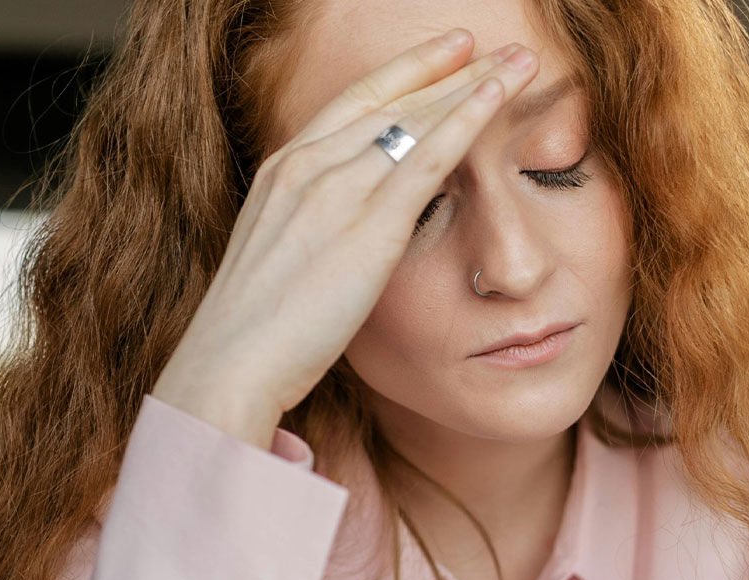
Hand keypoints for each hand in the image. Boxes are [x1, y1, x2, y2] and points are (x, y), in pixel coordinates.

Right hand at [152, 29, 539, 449]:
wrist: (229, 365)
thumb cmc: (252, 334)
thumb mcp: (278, 263)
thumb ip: (313, 234)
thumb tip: (344, 238)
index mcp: (282, 172)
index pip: (353, 105)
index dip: (402, 75)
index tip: (443, 56)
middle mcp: (306, 165)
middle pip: (390, 101)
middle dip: (446, 69)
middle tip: (490, 46)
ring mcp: (334, 189)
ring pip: (416, 119)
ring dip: (472, 86)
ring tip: (519, 62)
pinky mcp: (366, 224)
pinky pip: (428, 158)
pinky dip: (467, 120)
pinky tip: (498, 98)